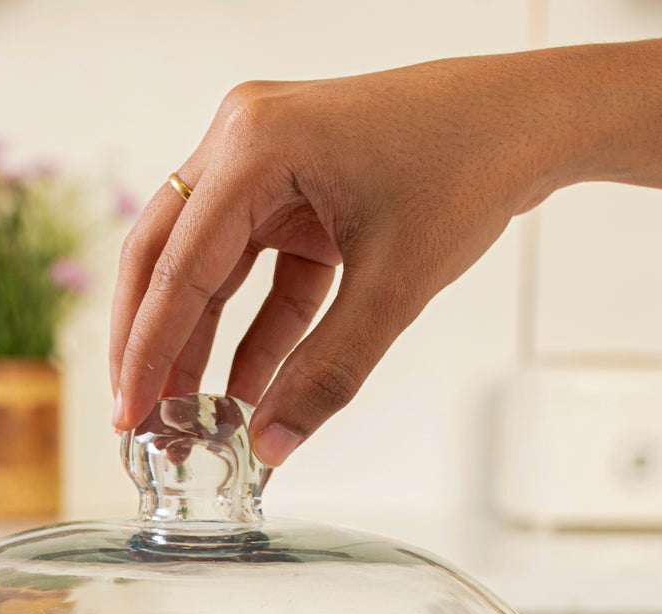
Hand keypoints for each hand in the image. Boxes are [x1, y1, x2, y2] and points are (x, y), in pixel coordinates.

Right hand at [110, 58, 567, 465]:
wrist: (529, 120)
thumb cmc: (469, 167)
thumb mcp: (394, 286)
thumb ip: (328, 372)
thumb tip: (271, 445)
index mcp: (256, 145)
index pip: (178, 265)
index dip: (149, 349)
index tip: (132, 413)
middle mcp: (244, 140)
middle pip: (165, 256)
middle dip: (150, 343)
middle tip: (138, 417)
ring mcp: (265, 159)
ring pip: (203, 264)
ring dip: (196, 340)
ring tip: (185, 413)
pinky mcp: (292, 186)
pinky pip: (254, 266)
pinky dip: (253, 326)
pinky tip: (246, 386)